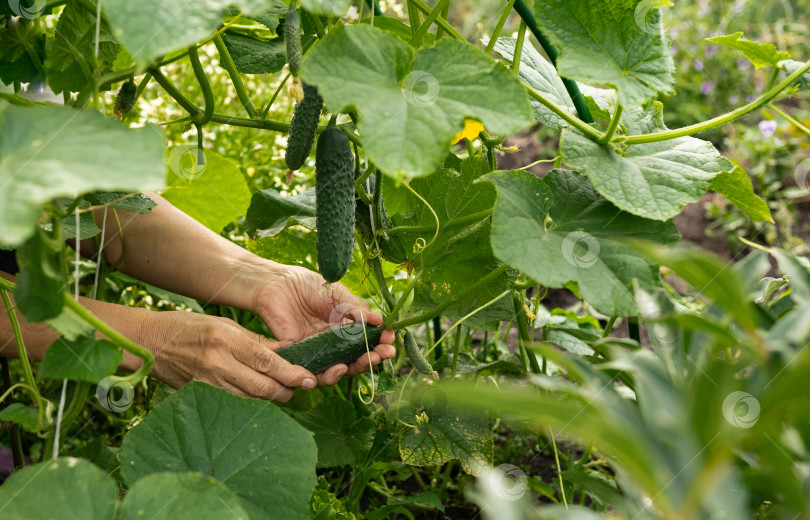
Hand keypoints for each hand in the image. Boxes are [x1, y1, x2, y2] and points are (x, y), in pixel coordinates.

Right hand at [138, 310, 317, 401]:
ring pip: (251, 400)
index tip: (310, 379)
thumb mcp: (225, 325)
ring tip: (284, 391)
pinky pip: (234, 404)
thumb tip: (289, 351)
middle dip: (287, 390)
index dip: (292, 373)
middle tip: (300, 386)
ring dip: (272, 398)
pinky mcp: (200, 396)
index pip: (267, 362)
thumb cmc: (189, 327)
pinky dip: (251, 403)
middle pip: (263, 387)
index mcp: (226, 340)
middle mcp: (218, 363)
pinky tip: (259, 398)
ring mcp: (207, 383)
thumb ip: (256, 342)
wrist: (148, 342)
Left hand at [251, 265, 395, 385]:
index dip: (379, 342)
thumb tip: (380, 321)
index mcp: (345, 326)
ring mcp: (319, 351)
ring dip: (357, 367)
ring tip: (368, 359)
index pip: (366, 340)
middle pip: (357, 358)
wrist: (277, 285)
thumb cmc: (307, 285)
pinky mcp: (301, 358)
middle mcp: (334, 342)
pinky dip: (330, 374)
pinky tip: (341, 366)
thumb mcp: (337, 294)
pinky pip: (316, 372)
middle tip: (385, 353)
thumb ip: (356, 308)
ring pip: (341, 368)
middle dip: (374, 357)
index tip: (390, 338)